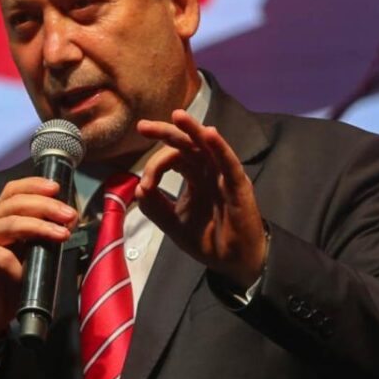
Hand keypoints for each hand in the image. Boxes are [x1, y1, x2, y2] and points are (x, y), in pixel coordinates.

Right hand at [0, 177, 76, 341]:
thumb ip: (39, 241)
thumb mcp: (27, 260)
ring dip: (39, 226)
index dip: (34, 185)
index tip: (58, 188)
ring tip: (61, 234)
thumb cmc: (5, 289)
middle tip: (68, 214)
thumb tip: (67, 225)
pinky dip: (16, 264)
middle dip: (45, 206)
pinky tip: (25, 275)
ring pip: (9, 223)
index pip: (13, 193)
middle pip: (14, 204)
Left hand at [135, 109, 266, 286]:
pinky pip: (230, 163)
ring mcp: (224, 176)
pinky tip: (209, 134)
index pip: (173, 158)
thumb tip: (139, 186)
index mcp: (194, 177)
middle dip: (166, 133)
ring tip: (178, 116)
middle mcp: (209, 171)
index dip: (155, 166)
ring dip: (194, 130)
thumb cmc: (208, 240)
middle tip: (143, 127)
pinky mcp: (239, 186)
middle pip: (187, 144)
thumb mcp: (174, 223)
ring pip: (209, 146)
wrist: (233, 262)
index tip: (144, 186)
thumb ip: (155, 206)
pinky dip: (221, 148)